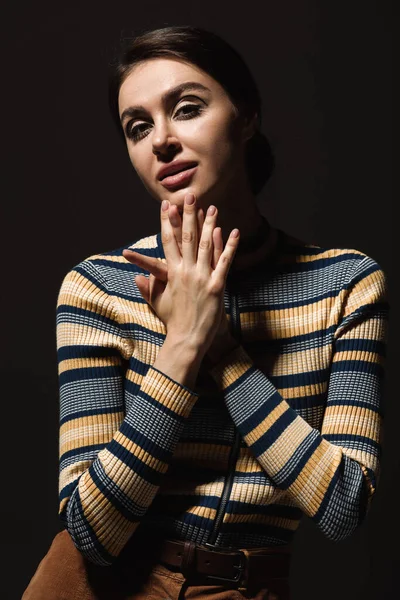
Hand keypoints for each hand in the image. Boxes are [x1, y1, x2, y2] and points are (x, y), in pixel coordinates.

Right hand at [122, 193, 239, 360]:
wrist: (186, 339)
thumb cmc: (172, 321)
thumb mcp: (157, 301)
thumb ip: (147, 286)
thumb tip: (137, 276)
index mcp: (171, 272)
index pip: (168, 240)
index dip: (167, 221)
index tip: (167, 205)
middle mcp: (186, 271)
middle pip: (188, 237)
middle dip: (189, 214)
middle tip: (191, 195)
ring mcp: (202, 278)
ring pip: (207, 246)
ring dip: (210, 225)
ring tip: (212, 208)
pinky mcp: (217, 286)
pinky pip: (224, 262)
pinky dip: (230, 247)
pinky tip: (234, 232)